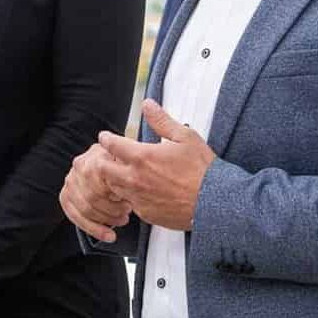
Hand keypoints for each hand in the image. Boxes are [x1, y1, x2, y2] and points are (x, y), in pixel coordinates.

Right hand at [61, 142, 133, 242]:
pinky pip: (74, 215)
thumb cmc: (124, 165)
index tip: (129, 204)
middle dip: (112, 211)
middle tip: (127, 212)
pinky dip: (93, 229)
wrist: (113, 162)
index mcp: (95, 156)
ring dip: (104, 220)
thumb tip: (129, 187)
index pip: (101, 183)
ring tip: (121, 220)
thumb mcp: (130, 164)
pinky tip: (108, 235)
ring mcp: (71, 180)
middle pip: (92, 197)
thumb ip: (126, 175)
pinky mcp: (66, 194)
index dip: (115, 198)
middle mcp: (79, 166)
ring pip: (84, 209)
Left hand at [96, 100, 215, 231]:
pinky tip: (141, 190)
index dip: (106, 139)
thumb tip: (147, 104)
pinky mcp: (146, 214)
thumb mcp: (185, 137)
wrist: (214, 203)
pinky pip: (130, 203)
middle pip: (103, 169)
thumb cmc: (202, 169)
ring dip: (115, 179)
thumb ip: (162, 120)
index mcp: (142, 157)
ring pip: (114, 188)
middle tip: (108, 157)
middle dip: (102, 160)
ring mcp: (139, 198)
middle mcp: (135, 179)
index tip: (105, 137)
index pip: (111, 145)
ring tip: (124, 173)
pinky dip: (130, 195)